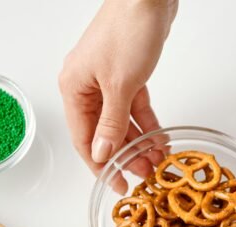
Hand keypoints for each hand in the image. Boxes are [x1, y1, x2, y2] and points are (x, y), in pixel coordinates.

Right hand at [59, 0, 176, 188]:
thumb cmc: (127, 31)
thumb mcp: (120, 84)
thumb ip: (112, 123)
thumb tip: (103, 155)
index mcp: (74, 88)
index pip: (84, 139)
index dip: (101, 166)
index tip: (119, 186)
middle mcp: (87, 86)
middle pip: (105, 133)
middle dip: (126, 156)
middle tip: (147, 176)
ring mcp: (108, 80)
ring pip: (122, 122)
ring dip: (139, 143)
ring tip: (158, 162)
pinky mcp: (128, 74)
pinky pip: (135, 108)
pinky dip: (148, 124)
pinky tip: (161, 140)